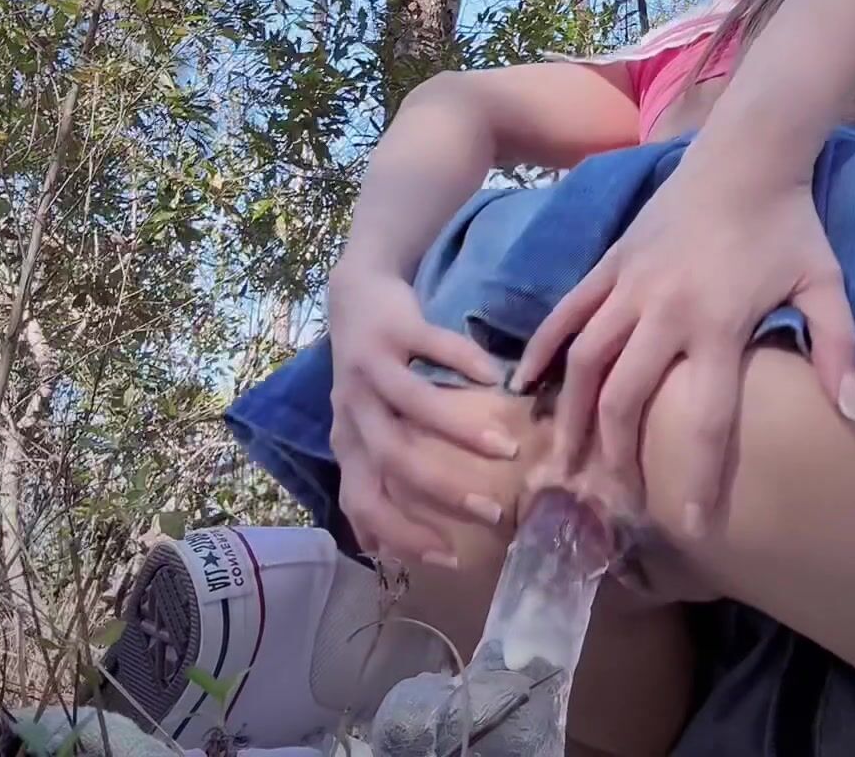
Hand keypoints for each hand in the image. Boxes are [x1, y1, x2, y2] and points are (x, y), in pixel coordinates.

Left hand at [326, 253, 514, 565]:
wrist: (355, 295)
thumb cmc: (369, 376)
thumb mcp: (363, 430)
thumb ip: (373, 477)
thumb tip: (382, 548)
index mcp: (347, 442)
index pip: (364, 501)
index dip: (402, 534)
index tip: (452, 559)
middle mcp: (353, 409)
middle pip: (393, 459)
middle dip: (442, 493)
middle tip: (491, 513)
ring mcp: (372, 367)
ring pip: (413, 406)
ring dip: (461, 432)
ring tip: (507, 451)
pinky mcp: (395, 327)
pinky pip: (434, 345)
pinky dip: (466, 363)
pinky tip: (499, 379)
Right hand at [512, 163, 854, 534]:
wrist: (746, 154)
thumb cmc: (790, 224)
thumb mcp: (826, 285)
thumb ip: (838, 350)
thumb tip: (849, 415)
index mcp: (718, 325)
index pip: (705, 419)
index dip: (697, 478)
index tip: (692, 526)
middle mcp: (663, 311)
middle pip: (626, 400)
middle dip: (620, 458)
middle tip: (619, 502)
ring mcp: (628, 286)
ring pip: (585, 362)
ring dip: (573, 416)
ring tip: (566, 461)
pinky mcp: (608, 263)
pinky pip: (566, 313)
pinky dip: (541, 349)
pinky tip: (524, 385)